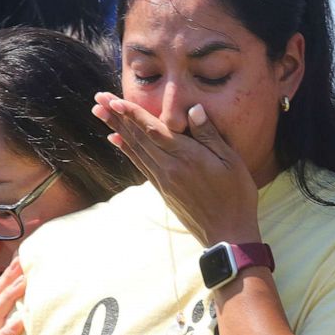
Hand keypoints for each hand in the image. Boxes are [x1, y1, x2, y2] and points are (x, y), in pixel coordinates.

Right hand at [0, 258, 25, 334]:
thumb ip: (28, 324)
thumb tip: (52, 306)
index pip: (1, 292)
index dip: (10, 273)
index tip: (24, 255)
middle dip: (10, 279)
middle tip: (26, 263)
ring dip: (10, 298)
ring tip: (24, 284)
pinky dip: (7, 332)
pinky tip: (20, 323)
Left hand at [92, 93, 259, 246]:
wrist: (227, 235)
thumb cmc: (235, 196)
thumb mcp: (231, 162)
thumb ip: (209, 135)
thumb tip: (194, 109)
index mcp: (186, 157)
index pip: (152, 129)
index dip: (132, 113)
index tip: (113, 101)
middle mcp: (169, 167)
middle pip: (137, 137)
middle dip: (116, 116)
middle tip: (98, 99)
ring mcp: (163, 180)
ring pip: (135, 149)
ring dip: (116, 128)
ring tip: (100, 113)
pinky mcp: (163, 189)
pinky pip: (140, 163)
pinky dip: (127, 149)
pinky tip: (116, 139)